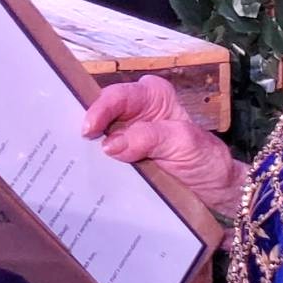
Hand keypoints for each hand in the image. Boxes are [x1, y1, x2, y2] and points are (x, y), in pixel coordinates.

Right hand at [82, 75, 247, 217]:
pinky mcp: (126, 154)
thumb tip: (108, 143)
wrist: (216, 188)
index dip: (100, 109)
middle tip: (66, 143)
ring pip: (101, 133)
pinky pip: (105, 154)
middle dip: (86, 124)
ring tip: (68, 158)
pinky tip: (82, 170)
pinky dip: (95, 161)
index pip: (119, 95)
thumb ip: (147, 138)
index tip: (87, 130)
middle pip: (104, 111)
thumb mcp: (181, 143)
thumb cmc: (205, 158)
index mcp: (153, 94)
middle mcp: (137, 108)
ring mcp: (130, 132)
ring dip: (87, 146)